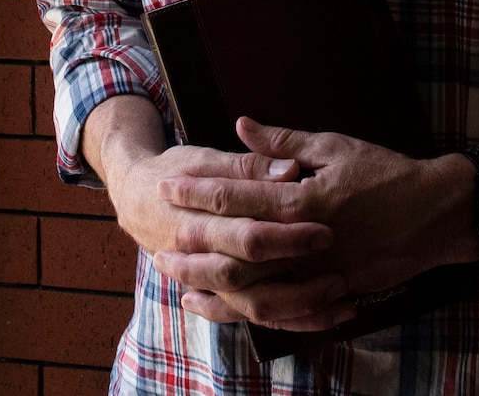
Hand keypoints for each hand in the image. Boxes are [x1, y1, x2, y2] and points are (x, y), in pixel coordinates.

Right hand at [85, 99, 344, 328]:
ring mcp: (209, 279)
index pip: (243, 226)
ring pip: (251, 304)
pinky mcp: (220, 294)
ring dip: (298, 303)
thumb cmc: (177, 170)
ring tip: (341, 290)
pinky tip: (326, 314)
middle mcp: (199, 254)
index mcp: (194, 216)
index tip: (325, 223)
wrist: (136, 197)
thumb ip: (248, 165)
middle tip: (334, 249)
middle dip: (294, 263)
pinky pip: (254, 317)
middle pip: (247, 268)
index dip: (284, 227)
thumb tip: (289, 169)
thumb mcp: (204, 157)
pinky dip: (291, 321)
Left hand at [156, 117, 478, 325]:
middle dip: (196, 246)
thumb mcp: (335, 146)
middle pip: (238, 252)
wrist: (438, 213)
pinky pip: (286, 310)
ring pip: (258, 291)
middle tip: (158, 241)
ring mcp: (323, 273)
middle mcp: (309, 242)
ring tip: (180, 282)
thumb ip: (282, 142)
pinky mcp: (335, 292)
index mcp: (305, 199)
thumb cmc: (386, 172)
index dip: (199, 191)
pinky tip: (230, 308)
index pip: (239, 197)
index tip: (168, 185)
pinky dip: (252, 311)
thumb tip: (240, 125)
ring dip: (216, 287)